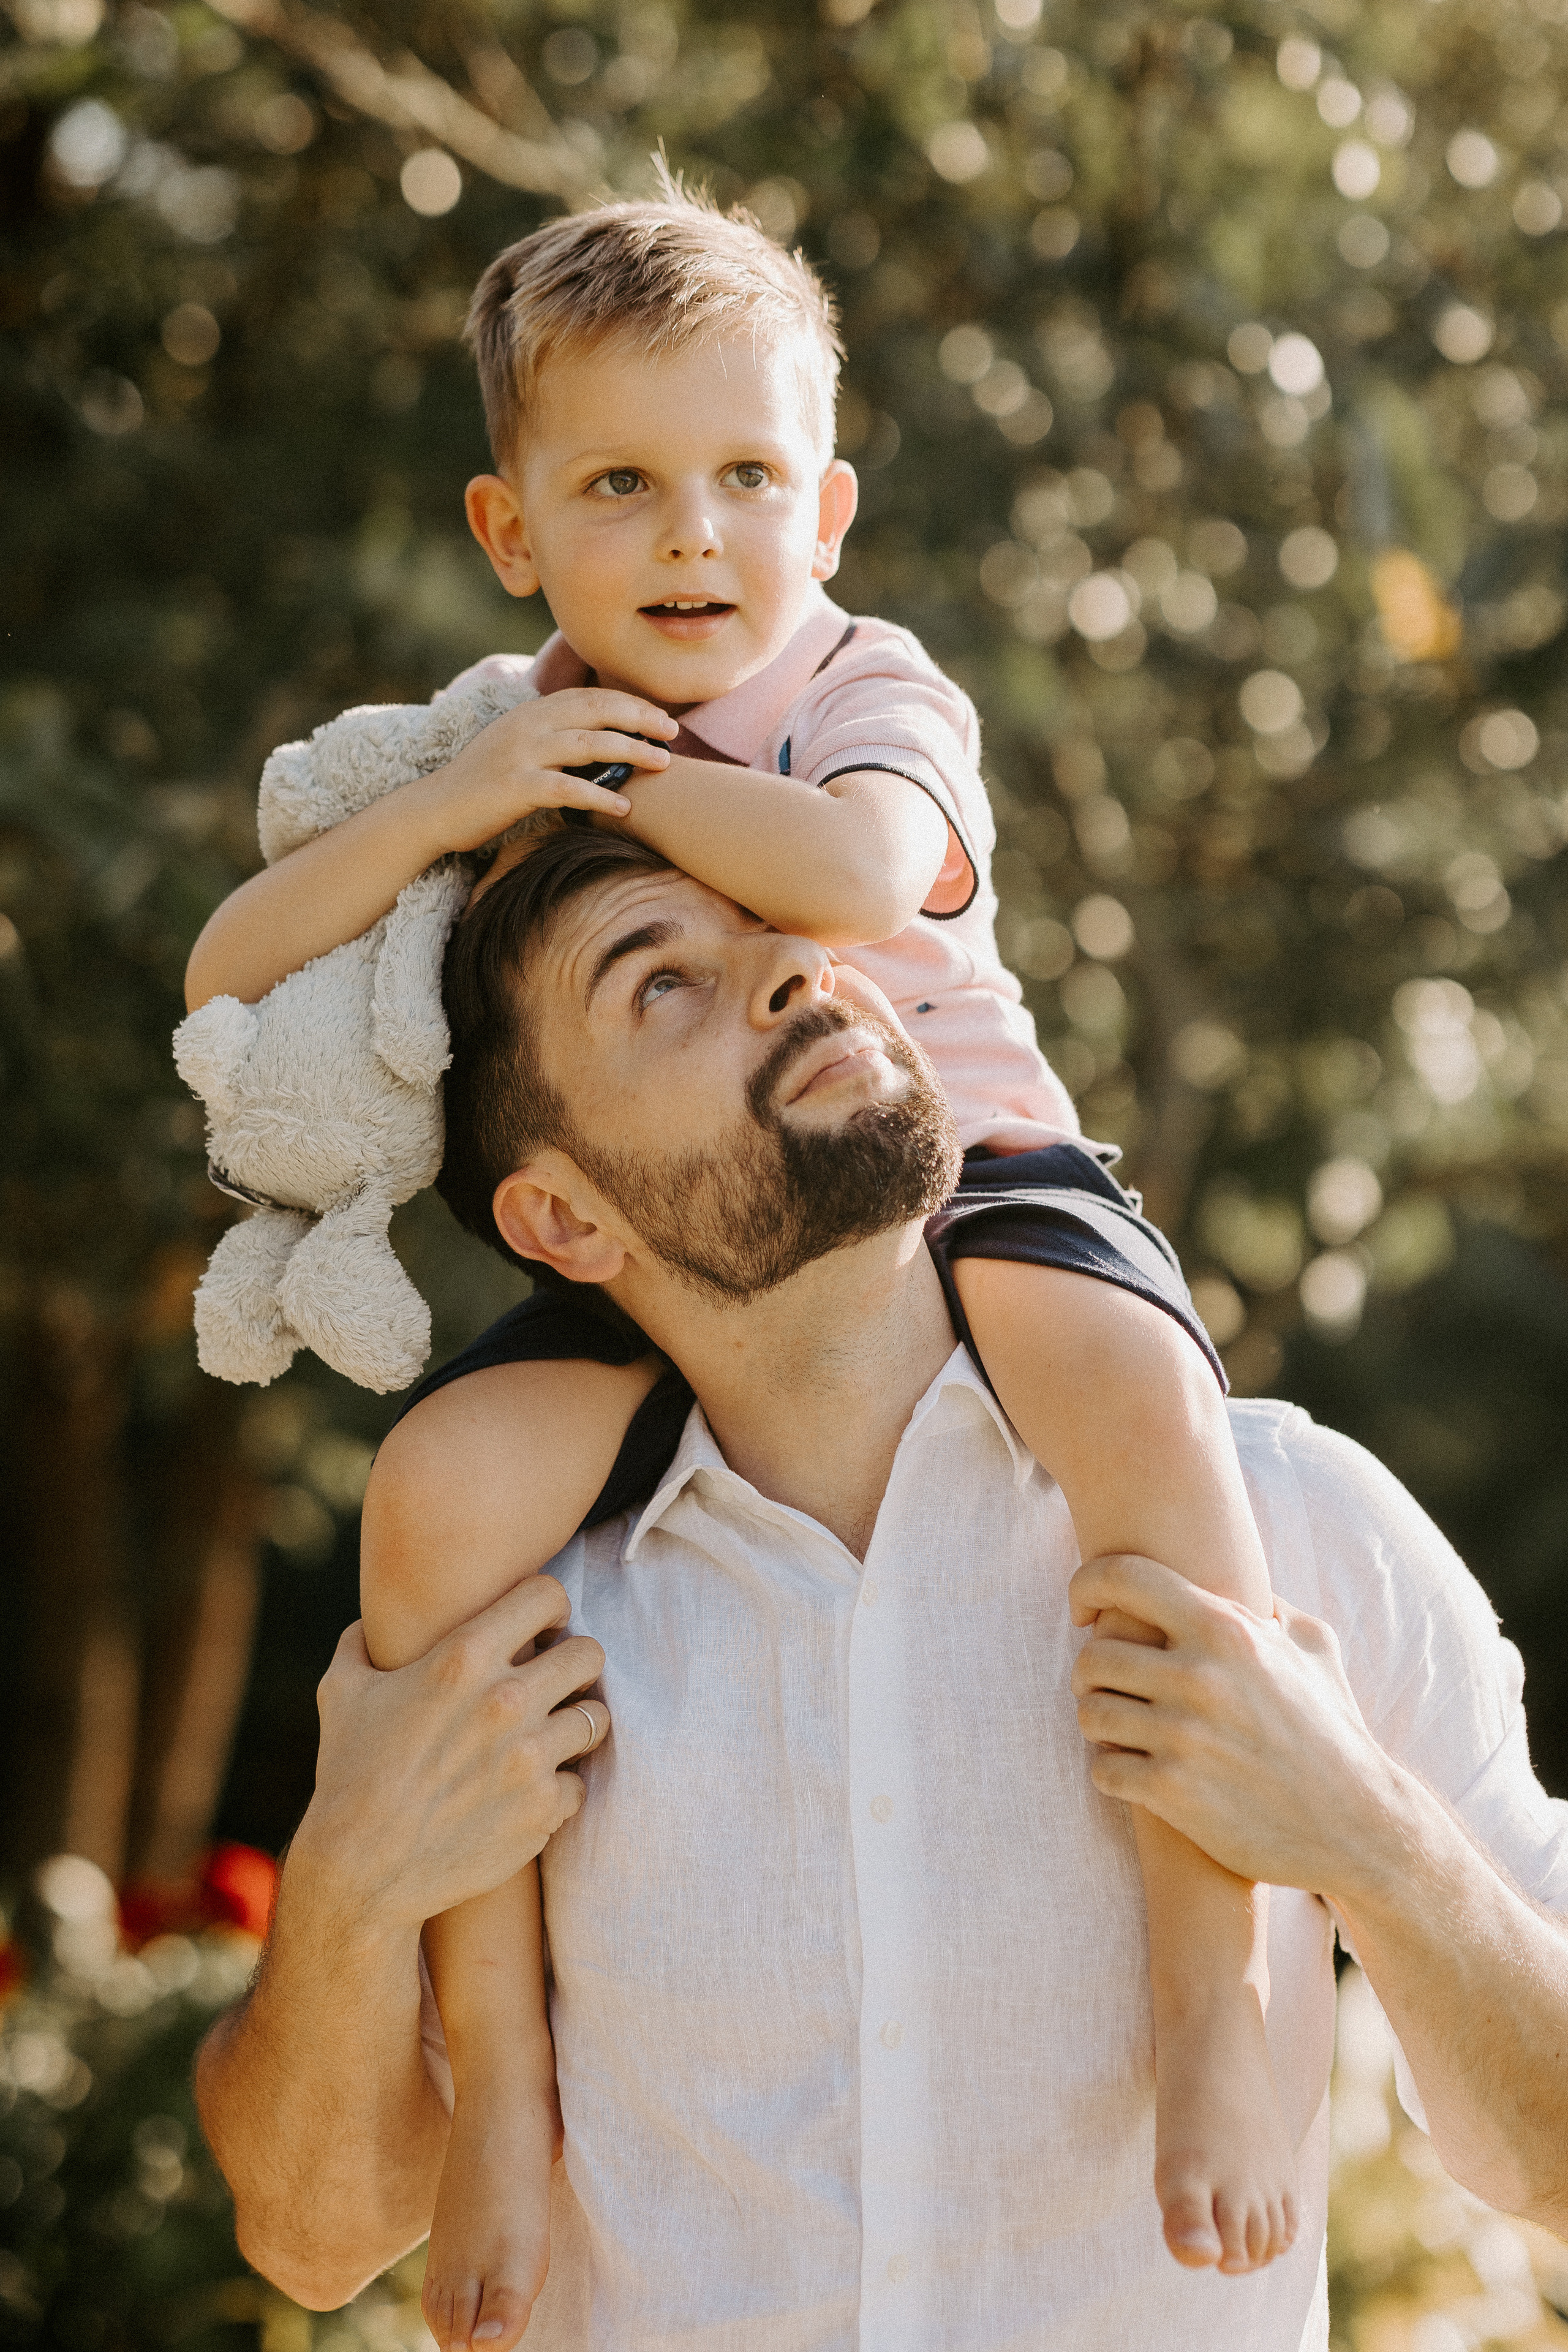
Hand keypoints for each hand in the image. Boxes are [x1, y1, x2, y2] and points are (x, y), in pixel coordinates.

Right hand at [291, 1575, 607, 1935]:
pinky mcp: (542, 1809)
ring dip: (575, 1724)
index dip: (549, 1607)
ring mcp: (530, 1757)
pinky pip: (580, 1782)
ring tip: (550, 1734)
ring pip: (596, 1717)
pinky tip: (530, 1790)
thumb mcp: (342, 1691)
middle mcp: (505, 1699)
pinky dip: (559, 1786)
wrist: (358, 1870)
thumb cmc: (347, 1774)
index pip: (547, 1595)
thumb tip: (372, 1620)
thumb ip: (363, 1642)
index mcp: (463, 1656)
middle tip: (556, 1682)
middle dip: (575, 1663)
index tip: (543, 1627)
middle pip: (589, 1654)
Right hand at [411, 690, 677, 856]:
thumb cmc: (484, 785)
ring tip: (662, 764)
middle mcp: (527, 725)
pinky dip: (599, 795)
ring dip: (631, 752)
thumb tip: (599, 743)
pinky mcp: (514, 787)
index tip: (661, 717)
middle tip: (673, 732)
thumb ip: (553, 738)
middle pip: (595, 711)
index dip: (629, 703)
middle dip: (639, 719)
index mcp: (531, 712)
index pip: (589, 697)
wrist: (435, 809)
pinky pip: (567, 788)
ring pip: (587, 744)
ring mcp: (520, 754)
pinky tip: (625, 807)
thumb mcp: (518, 748)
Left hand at [1069, 1553, 1401, 1896]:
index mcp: (1226, 1630)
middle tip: (1108, 1686)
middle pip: (1093, 1656)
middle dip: (1091, 1672)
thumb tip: (1231, 1573)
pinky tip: (1134, 1771)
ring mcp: (1182, 1737)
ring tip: (1121, 1729)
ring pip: (1089, 1714)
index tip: (1083, 1610)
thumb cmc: (1333, 1731)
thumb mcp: (1313, 1648)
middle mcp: (1198, 1677)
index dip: (1088, 1585)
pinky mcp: (1171, 1792)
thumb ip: (1265, 1604)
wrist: (1357, 1827)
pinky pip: (1102, 1770)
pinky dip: (1111, 1771)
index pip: (1124, 1577)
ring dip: (1098, 1722)